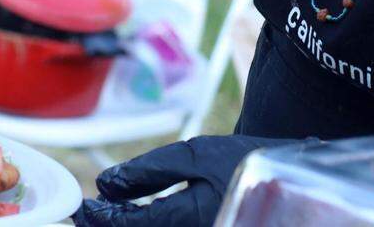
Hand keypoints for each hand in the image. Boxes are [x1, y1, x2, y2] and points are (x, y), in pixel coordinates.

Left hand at [74, 135, 303, 226]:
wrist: (288, 178)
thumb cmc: (243, 162)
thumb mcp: (196, 155)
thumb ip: (150, 171)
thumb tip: (107, 183)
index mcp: (192, 217)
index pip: (134, 225)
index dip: (104, 218)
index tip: (84, 207)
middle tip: (88, 214)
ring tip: (107, 213)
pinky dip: (146, 226)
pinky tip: (136, 216)